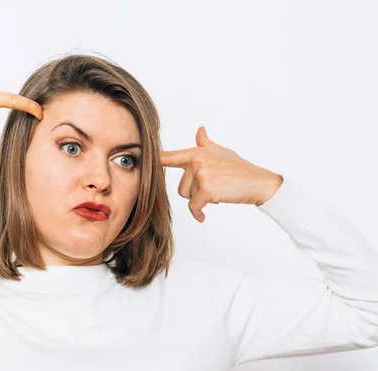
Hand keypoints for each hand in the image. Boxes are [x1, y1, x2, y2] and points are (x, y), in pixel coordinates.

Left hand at [160, 127, 282, 222]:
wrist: (258, 182)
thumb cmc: (239, 168)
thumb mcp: (221, 152)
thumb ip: (205, 144)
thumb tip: (200, 130)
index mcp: (196, 152)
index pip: (169, 156)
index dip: (154, 158)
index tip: (139, 157)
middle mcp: (196, 161)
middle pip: (181, 187)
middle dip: (195, 192)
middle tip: (213, 186)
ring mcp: (201, 174)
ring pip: (187, 196)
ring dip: (199, 200)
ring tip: (216, 192)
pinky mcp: (206, 189)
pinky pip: (194, 206)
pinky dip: (198, 213)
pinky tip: (204, 215)